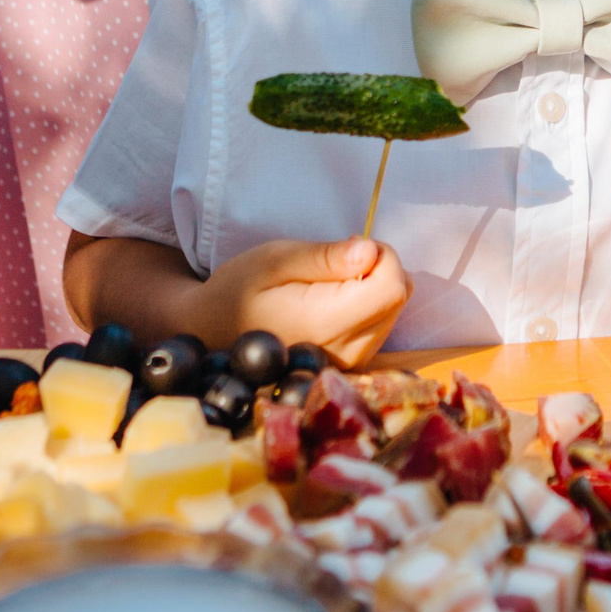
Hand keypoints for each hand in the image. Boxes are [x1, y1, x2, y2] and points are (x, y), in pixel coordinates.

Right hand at [193, 236, 410, 366]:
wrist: (212, 333)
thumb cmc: (238, 290)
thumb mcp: (274, 260)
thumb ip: (325, 258)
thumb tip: (371, 252)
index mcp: (326, 324)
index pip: (392, 287)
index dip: (382, 257)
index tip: (348, 247)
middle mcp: (346, 351)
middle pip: (398, 298)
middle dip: (379, 268)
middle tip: (336, 260)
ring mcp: (351, 363)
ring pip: (394, 311)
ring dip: (373, 286)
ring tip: (328, 281)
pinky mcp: (352, 365)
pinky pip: (381, 325)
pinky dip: (367, 304)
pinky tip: (333, 300)